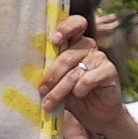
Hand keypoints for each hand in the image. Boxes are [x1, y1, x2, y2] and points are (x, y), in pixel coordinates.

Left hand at [36, 11, 129, 138]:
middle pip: (67, 55)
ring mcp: (99, 58)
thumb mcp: (57, 82)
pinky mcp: (109, 71)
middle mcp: (88, 46)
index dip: (65, 28)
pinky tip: (78, 95)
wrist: (94, 114)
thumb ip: (48, 72)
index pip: (74, 25)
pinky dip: (80, 89)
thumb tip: (28, 73)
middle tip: (42, 90)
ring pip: (75, 71)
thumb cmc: (72, 94)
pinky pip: (89, 78)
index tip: (54, 40)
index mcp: (74, 43)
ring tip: (50, 103)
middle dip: (52, 75)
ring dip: (60, 89)